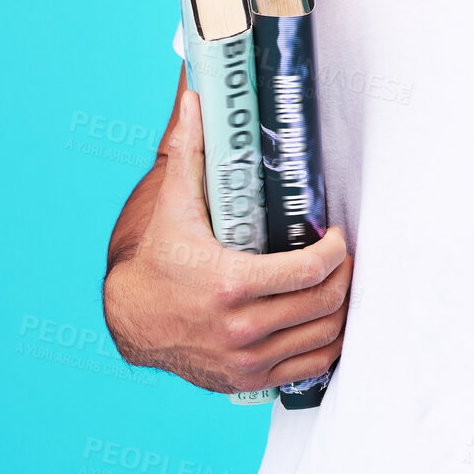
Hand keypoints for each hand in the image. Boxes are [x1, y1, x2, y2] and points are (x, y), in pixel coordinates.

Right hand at [103, 89, 352, 393]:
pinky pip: (309, 369)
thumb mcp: (172, 202)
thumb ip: (187, 147)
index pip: (312, 270)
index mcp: (232, 284)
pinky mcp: (247, 380)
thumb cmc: (155, 255)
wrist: (128, 317)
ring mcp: (246, 360)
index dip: (336, 248)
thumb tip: (193, 93)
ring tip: (338, 279)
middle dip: (345, 273)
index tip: (334, 232)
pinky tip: (326, 317)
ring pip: (324, 337)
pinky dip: (328, 344)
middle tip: (342, 252)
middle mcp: (242, 329)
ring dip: (342, 307)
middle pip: (326, 303)